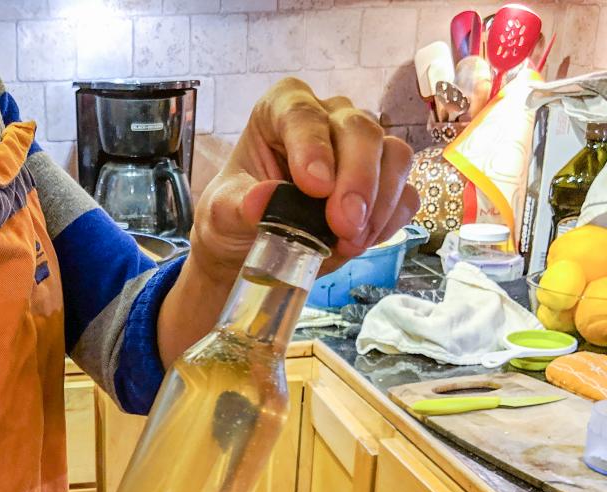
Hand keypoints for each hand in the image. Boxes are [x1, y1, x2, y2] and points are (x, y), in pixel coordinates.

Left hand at [156, 78, 420, 364]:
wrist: (248, 246)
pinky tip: (364, 241)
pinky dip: (391, 218)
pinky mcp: (382, 182)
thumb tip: (262, 202)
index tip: (315, 187)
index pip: (302, 113)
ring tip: (349, 241)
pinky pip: (405, 191)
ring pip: (394, 156)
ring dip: (379, 202)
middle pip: (360, 130)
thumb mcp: (220, 214)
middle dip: (357, 180)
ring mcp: (361, 147)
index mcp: (280, 110)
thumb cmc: (233, 216)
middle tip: (343, 225)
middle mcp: (328, 117)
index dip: (313, 146)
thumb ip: (238, 205)